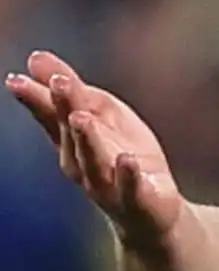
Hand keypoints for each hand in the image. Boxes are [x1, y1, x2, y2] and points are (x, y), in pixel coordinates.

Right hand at [6, 51, 185, 249]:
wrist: (149, 212)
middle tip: (58, 83)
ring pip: (94, 161)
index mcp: (72, 144)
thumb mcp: (103, 117)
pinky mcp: (136, 199)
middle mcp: (83, 165)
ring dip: (87, 139)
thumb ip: (74, 91)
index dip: (37, 99)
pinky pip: (130, 188)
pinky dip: (127, 174)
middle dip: (64, 109)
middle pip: (72, 134)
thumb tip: (34, 58)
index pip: (52, 118)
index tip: (17, 79)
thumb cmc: (121, 159)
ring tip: (82, 117)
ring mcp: (107, 184)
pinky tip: (126, 159)